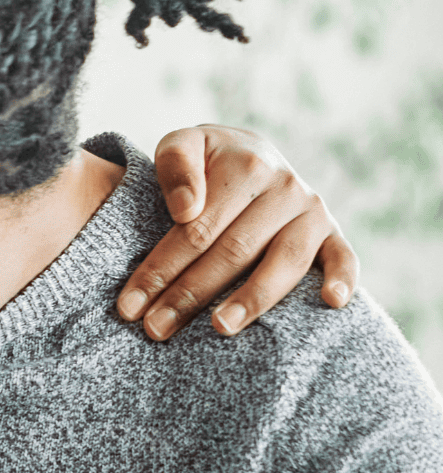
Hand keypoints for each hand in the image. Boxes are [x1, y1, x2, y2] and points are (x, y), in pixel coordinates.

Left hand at [117, 125, 358, 340]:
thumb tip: (186, 209)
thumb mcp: (183, 144)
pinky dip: (344, 278)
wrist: (250, 154)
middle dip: (189, 295)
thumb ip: (175, 164)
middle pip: (232, 252)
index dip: (159, 269)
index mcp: (246, 166)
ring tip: (219, 327)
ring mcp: (312, 212)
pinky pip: (344, 256)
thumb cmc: (206, 160)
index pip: (195, 229)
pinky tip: (332, 303)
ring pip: (283, 262)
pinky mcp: (332, 232)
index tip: (128, 306)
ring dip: (252, 299)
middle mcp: (285, 188)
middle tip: (155, 328)